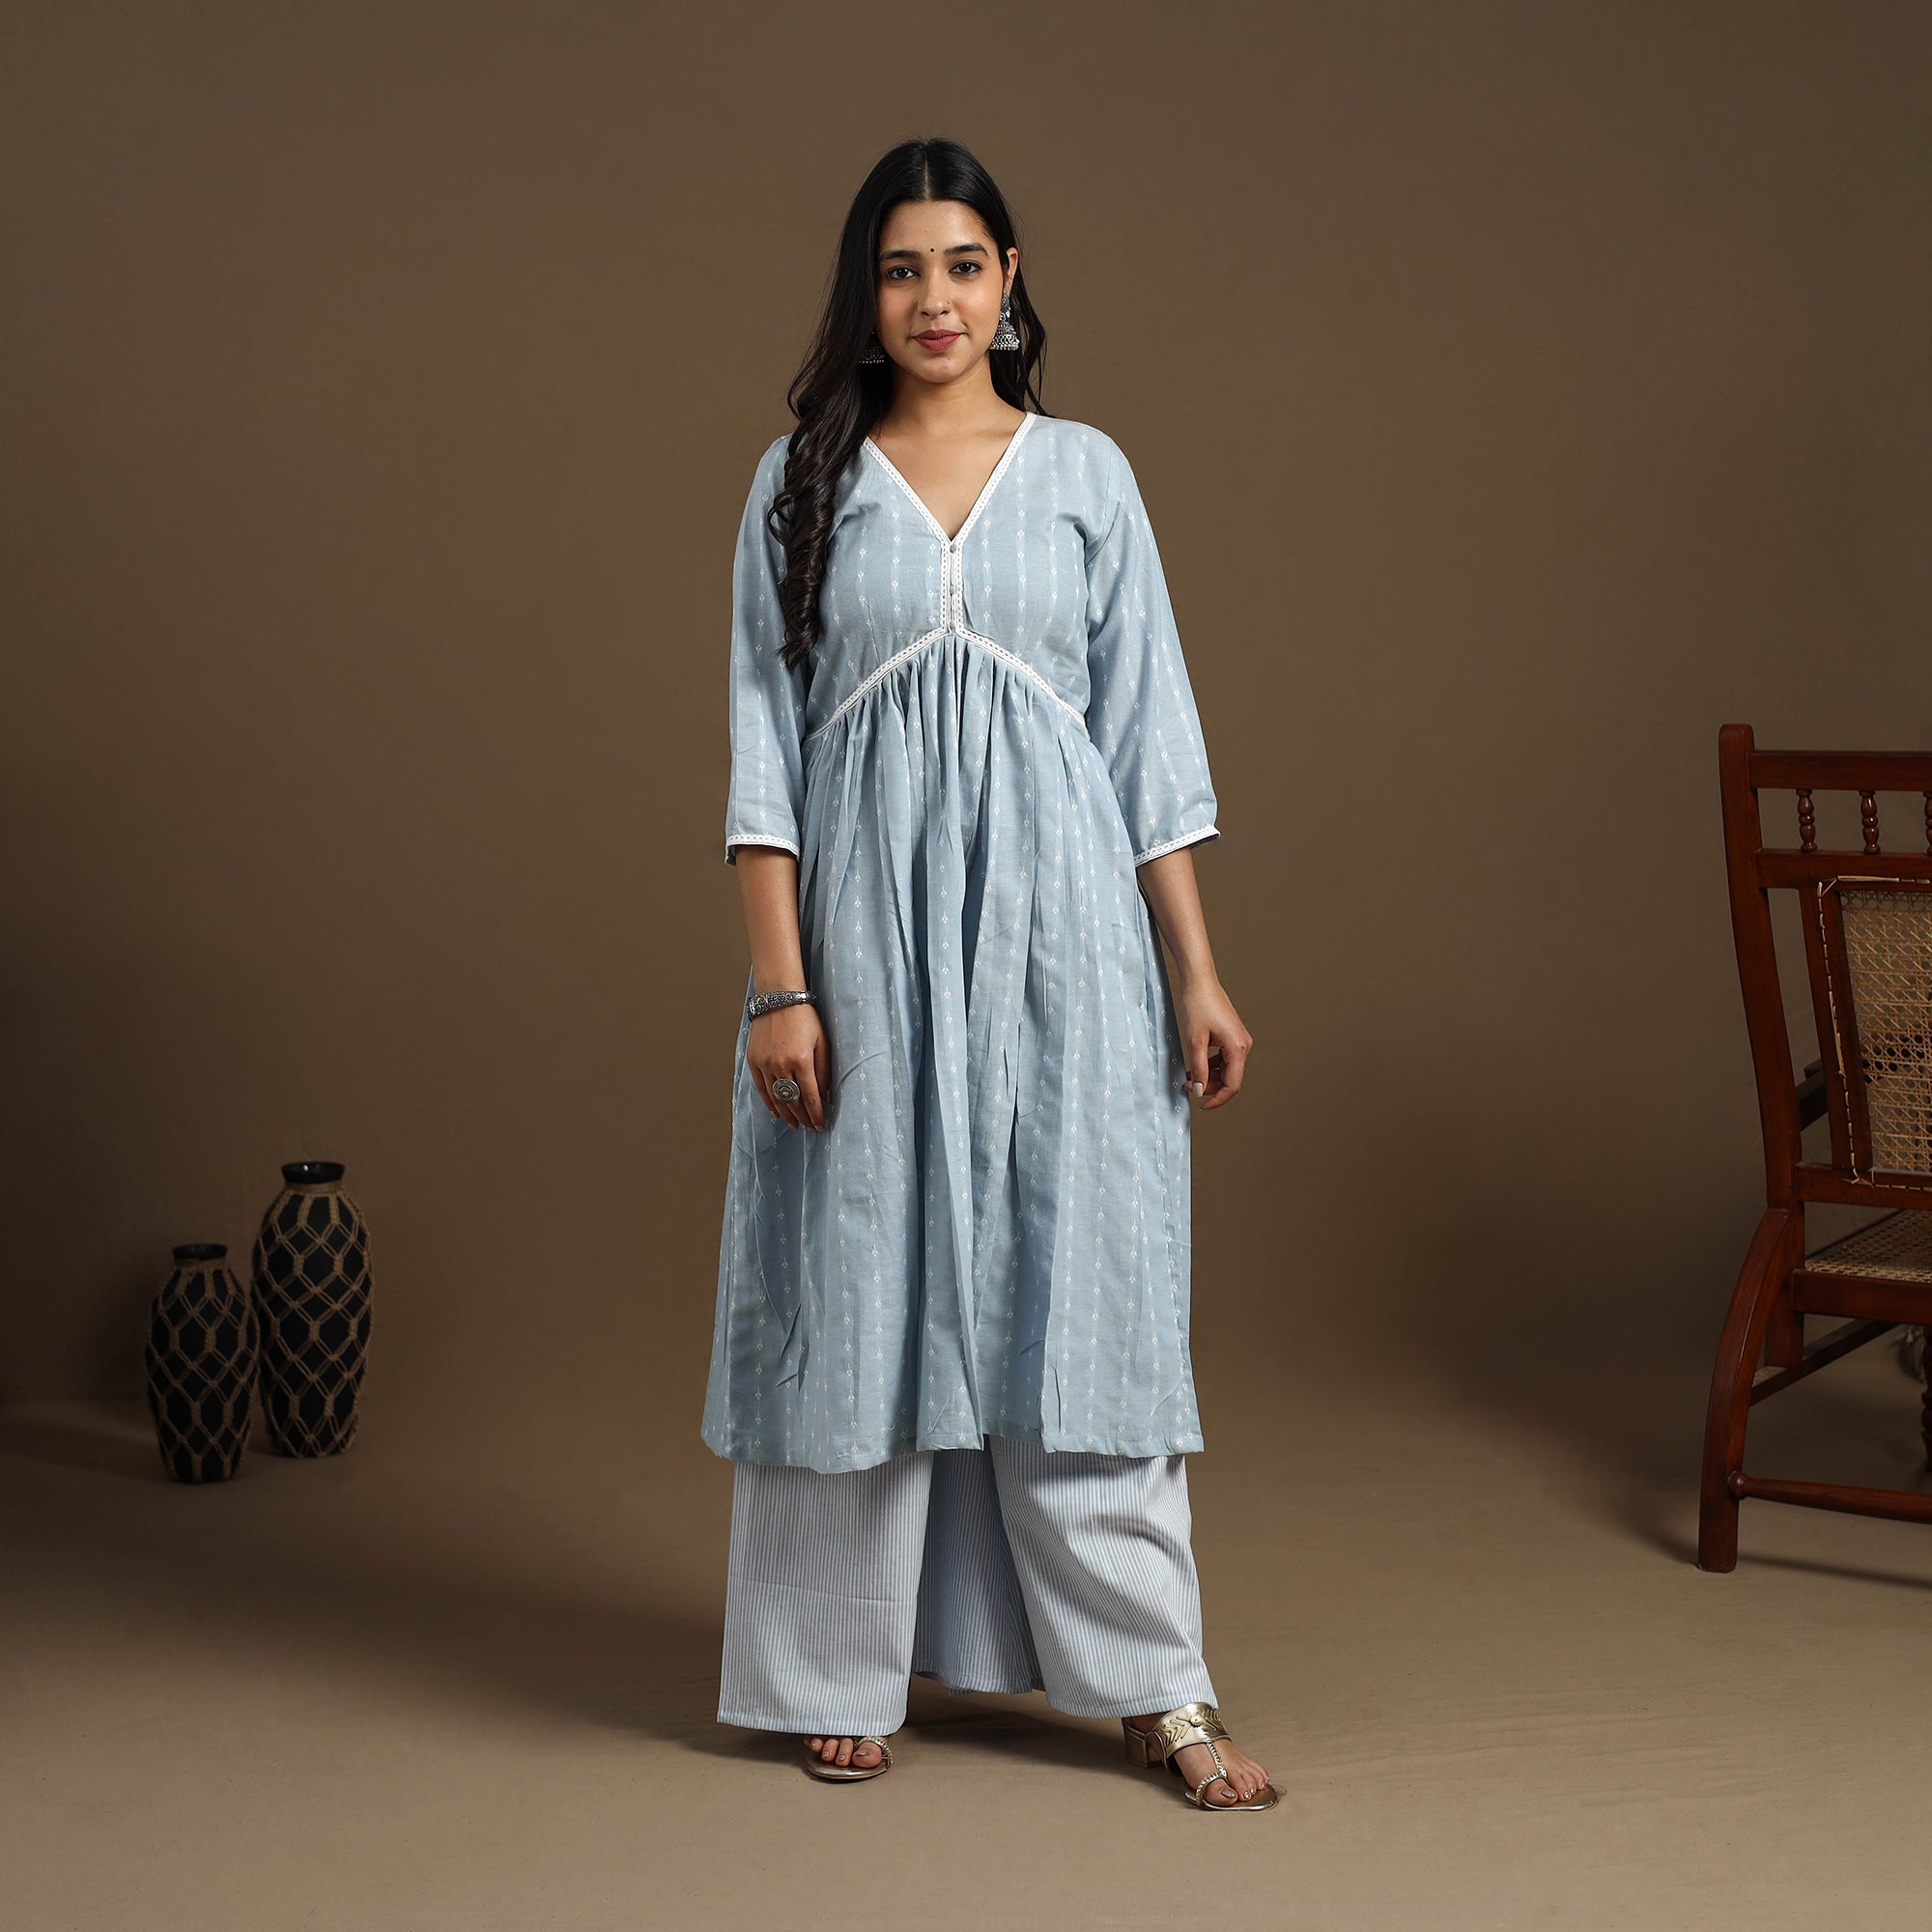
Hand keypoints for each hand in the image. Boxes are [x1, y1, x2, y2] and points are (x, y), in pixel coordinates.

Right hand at [749, 1002, 828, 1130]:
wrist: (779, 999)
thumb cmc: (805, 1019)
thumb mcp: (822, 1042)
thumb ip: (824, 1071)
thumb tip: (825, 1096)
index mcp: (801, 1060)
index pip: (810, 1096)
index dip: (816, 1114)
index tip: (821, 1125)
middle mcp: (781, 1065)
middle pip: (793, 1101)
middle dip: (803, 1118)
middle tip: (810, 1128)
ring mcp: (765, 1063)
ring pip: (776, 1098)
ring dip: (786, 1115)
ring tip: (795, 1125)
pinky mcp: (754, 1061)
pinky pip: (762, 1088)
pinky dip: (769, 1103)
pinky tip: (776, 1113)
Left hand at [1173, 976, 1250, 1109]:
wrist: (1200, 981)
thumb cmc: (1197, 1006)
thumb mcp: (1194, 1041)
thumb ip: (1198, 1068)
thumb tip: (1199, 1091)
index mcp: (1238, 1048)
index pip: (1232, 1084)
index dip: (1217, 1099)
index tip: (1200, 1106)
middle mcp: (1243, 1045)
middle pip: (1230, 1078)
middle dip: (1210, 1087)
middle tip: (1188, 1087)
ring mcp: (1238, 1040)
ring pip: (1226, 1069)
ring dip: (1209, 1076)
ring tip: (1187, 1077)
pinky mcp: (1231, 1036)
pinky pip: (1224, 1059)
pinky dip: (1210, 1066)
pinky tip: (1194, 1066)